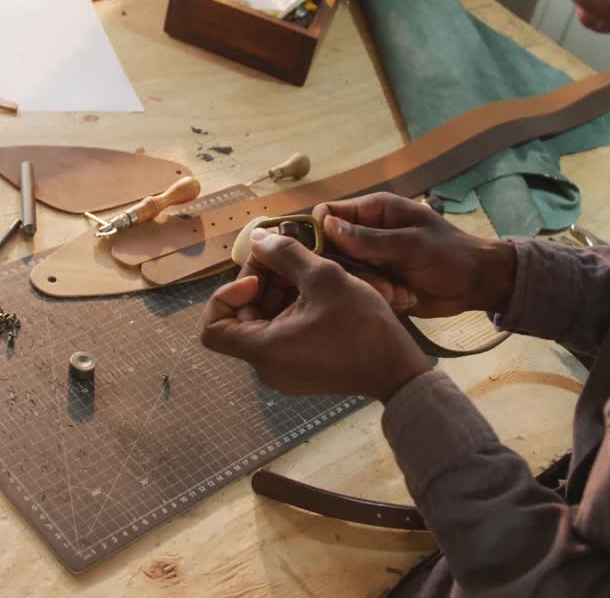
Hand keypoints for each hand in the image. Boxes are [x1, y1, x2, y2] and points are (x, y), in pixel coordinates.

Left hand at [200, 227, 429, 401]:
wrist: (397, 371)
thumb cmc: (362, 327)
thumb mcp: (324, 278)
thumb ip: (285, 254)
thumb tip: (259, 238)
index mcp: (263, 350)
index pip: (212, 328)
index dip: (224, 297)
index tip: (257, 278)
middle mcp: (266, 367)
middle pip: (241, 318)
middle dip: (260, 283)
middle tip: (287, 257)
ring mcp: (283, 370)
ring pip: (264, 323)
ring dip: (278, 292)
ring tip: (307, 270)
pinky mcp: (301, 369)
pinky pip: (282, 333)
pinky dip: (291, 308)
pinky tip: (317, 290)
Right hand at [312, 193, 516, 317]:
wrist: (476, 284)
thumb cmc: (450, 254)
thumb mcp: (412, 245)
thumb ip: (370, 238)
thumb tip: (327, 226)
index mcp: (373, 211)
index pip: (327, 213)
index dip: (320, 232)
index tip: (331, 255)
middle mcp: (366, 233)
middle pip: (330, 249)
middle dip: (351, 269)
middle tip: (381, 281)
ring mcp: (370, 259)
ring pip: (345, 274)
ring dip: (370, 286)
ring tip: (398, 291)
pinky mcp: (376, 282)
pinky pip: (361, 291)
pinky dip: (380, 297)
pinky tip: (404, 297)